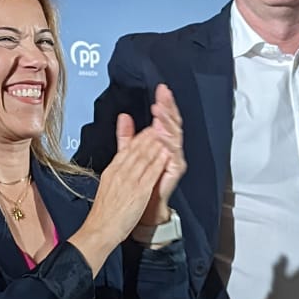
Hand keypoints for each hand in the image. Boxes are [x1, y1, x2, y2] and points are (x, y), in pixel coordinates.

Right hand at [68, 117, 167, 273]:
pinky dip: (158, 162)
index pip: (127, 149)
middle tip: (161, 124)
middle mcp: (120, 173)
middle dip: (150, 135)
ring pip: (144, 158)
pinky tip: (165, 154)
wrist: (100, 229)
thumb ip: (117, 168)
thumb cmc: (105, 211)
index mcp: (112, 170)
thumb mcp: (108, 183)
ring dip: (156, 144)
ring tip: (165, 134)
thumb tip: (121, 154)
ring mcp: (129, 182)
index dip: (140, 137)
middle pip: (136, 149)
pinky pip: (150, 174)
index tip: (150, 129)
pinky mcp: (137, 192)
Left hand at [140, 82, 185, 228]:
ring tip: (161, 109)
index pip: (164, 118)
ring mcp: (173, 158)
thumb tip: (124, 117)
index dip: (164, 103)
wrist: (142, 208)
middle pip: (172, 122)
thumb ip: (127, 135)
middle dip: (168, 107)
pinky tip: (162, 134)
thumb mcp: (128, 154)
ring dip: (167, 121)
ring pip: (174, 134)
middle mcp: (169, 149)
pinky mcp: (174, 170)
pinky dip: (168, 143)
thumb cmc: (139, 184)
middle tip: (164, 94)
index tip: (161, 90)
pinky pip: (173, 154)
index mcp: (159, 142)